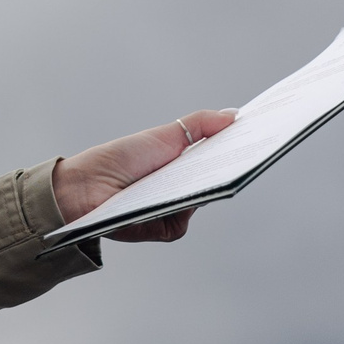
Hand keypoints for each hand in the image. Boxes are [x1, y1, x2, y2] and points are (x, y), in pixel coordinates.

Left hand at [51, 108, 236, 243]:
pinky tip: (166, 197)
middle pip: (217, 182)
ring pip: (202, 203)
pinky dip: (176, 210)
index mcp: (183, 165)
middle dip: (232, 168)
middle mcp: (181, 189)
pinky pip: (182, 223)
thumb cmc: (120, 158)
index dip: (237, 151)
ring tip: (207, 172)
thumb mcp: (164, 135)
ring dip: (201, 188)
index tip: (258, 136)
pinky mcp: (162, 228)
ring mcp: (173, 210)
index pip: (218, 160)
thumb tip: (234, 114)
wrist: (85, 186)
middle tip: (249, 152)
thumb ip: (200, 124)